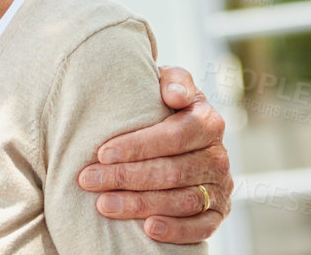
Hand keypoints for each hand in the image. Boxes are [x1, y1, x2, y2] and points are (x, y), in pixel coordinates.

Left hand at [77, 65, 231, 242]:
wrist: (179, 135)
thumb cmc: (164, 106)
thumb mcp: (170, 83)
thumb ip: (174, 81)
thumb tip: (175, 95)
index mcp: (209, 122)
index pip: (174, 136)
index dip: (138, 146)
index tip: (103, 153)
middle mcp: (219, 157)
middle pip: (172, 172)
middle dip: (126, 177)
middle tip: (89, 180)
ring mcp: (221, 188)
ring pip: (182, 201)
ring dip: (140, 205)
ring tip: (104, 204)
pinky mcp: (218, 214)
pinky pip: (201, 228)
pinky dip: (176, 230)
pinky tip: (148, 229)